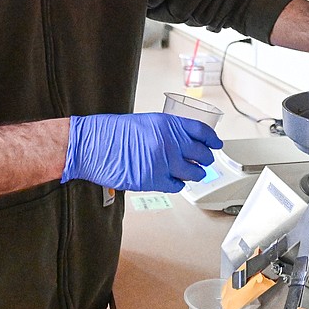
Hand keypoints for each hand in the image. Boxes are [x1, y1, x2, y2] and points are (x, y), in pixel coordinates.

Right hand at [62, 113, 222, 192]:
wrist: (92, 145)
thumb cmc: (112, 133)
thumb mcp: (145, 123)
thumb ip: (167, 132)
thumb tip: (183, 143)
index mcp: (168, 124)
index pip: (201, 131)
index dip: (212, 139)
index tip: (217, 145)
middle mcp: (169, 142)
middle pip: (202, 154)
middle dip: (205, 159)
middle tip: (204, 162)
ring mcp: (163, 162)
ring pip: (194, 173)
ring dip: (195, 174)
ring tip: (192, 173)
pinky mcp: (154, 180)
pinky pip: (177, 186)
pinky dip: (178, 184)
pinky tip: (174, 181)